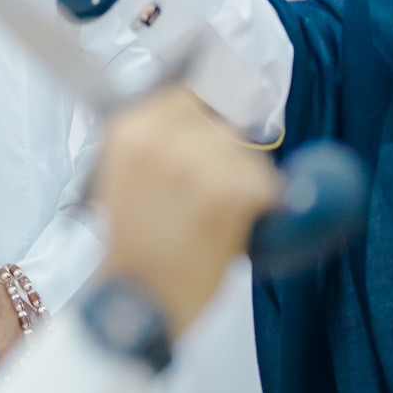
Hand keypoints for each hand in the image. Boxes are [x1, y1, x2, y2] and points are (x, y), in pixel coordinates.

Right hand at [95, 87, 279, 333]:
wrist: (135, 302)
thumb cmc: (134, 249)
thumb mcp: (126, 179)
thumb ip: (160, 143)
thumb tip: (212, 117)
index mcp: (129, 130)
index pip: (192, 90)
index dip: (217, 107)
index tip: (230, 117)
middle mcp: (160, 138)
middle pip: (227, 119)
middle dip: (234, 151)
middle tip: (220, 189)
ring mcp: (195, 163)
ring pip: (250, 153)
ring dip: (249, 182)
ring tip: (219, 216)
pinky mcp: (227, 193)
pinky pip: (265, 184)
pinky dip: (262, 206)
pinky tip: (235, 227)